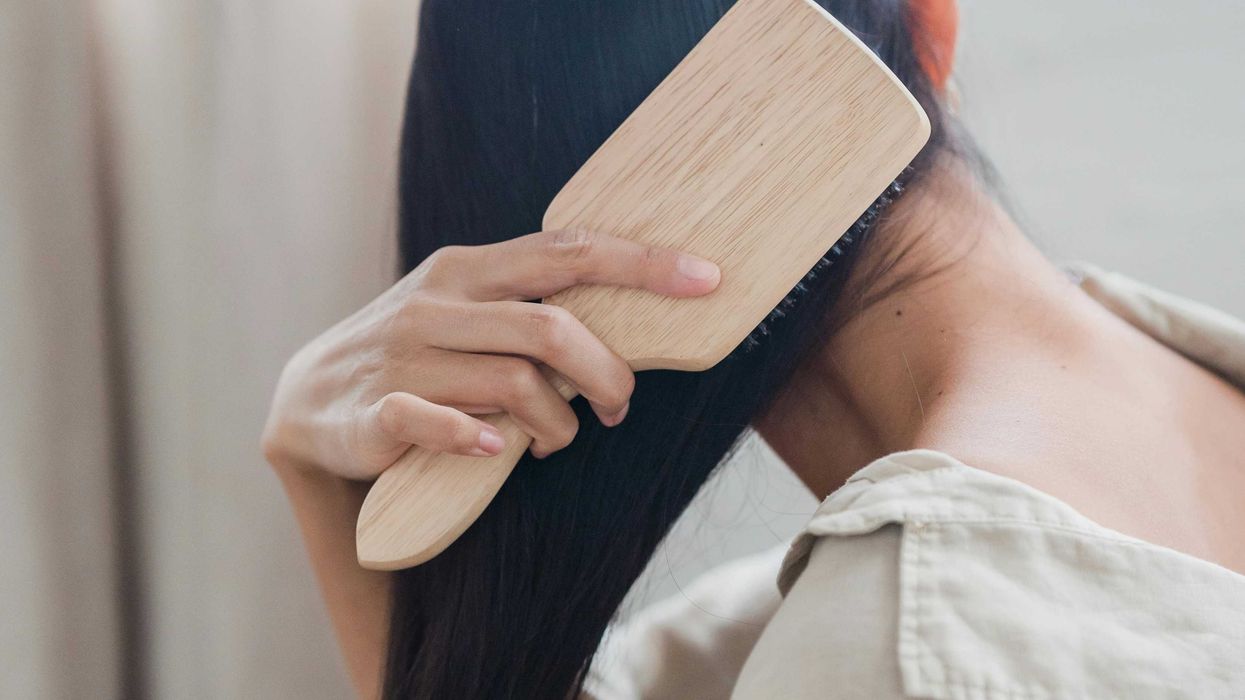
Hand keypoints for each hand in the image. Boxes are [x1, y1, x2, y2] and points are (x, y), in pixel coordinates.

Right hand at [261, 228, 720, 480]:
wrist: (310, 395)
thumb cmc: (418, 353)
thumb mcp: (470, 312)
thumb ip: (534, 309)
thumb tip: (631, 330)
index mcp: (469, 268)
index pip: (567, 252)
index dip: (641, 265)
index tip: (706, 278)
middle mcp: (439, 304)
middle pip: (550, 326)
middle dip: (606, 373)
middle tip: (619, 407)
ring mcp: (404, 356)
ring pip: (514, 385)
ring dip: (556, 424)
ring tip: (554, 441)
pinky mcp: (377, 411)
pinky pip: (438, 423)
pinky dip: (480, 440)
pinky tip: (497, 450)